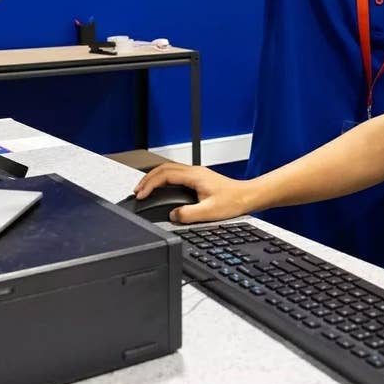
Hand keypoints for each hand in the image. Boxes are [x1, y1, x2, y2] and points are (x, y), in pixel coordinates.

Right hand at [135, 162, 250, 223]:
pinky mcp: (198, 178)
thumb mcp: (209, 212)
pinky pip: (175, 174)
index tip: (141, 195)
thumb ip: (188, 214)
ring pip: (169, 169)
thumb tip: (172, 216)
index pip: (165, 175)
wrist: (247, 196)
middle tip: (137, 191)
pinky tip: (161, 190)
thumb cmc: (233, 201)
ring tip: (144, 190)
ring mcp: (196, 173)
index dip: (150, 184)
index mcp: (194, 176)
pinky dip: (163, 180)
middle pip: (164, 168)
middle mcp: (194, 171)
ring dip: (154, 178)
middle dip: (147, 178)